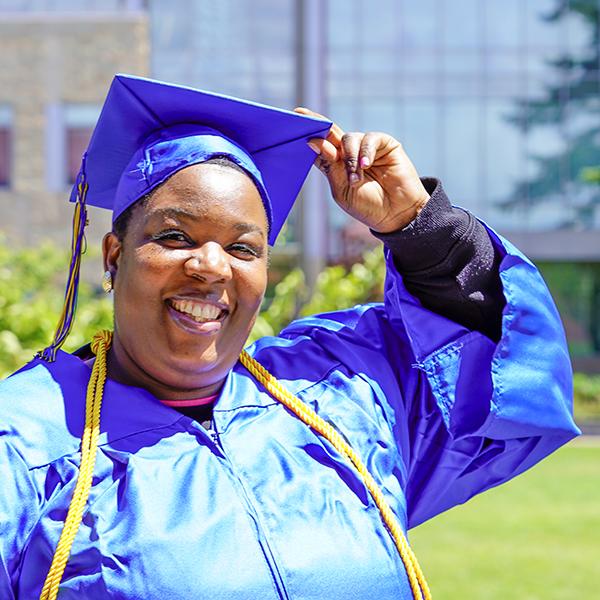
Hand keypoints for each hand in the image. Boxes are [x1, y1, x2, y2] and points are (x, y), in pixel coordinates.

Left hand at [295, 107, 429, 232]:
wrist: (396, 214)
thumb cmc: (368, 206)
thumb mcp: (342, 189)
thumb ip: (329, 166)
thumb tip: (313, 141)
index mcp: (336, 165)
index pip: (319, 146)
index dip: (309, 133)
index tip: (295, 117)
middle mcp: (349, 153)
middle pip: (331, 133)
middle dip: (318, 124)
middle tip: (305, 116)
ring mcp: (366, 147)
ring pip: (349, 139)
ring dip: (350, 159)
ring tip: (356, 179)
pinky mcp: (385, 144)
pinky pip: (369, 139)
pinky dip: (365, 151)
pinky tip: (366, 165)